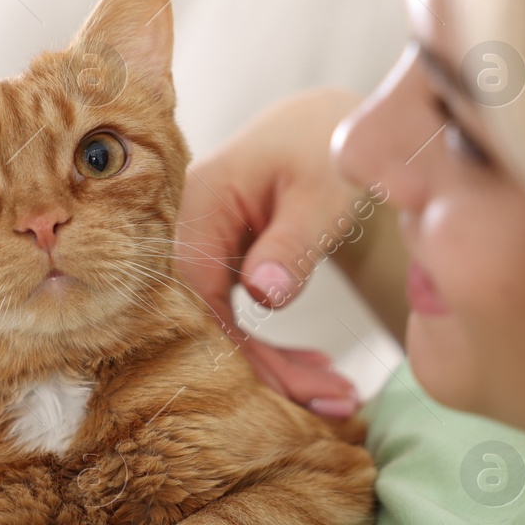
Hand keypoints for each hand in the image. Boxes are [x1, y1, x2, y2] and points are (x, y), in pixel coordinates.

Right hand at [177, 88, 367, 416]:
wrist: (327, 121)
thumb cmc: (326, 145)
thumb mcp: (321, 194)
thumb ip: (293, 243)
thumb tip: (263, 297)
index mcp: (197, 201)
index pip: (198, 292)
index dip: (238, 349)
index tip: (294, 387)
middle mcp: (185, 227)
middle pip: (207, 318)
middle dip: (267, 372)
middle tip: (336, 404)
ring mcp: (200, 247)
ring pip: (223, 326)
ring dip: (277, 368)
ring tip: (340, 397)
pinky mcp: (221, 263)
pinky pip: (235, 318)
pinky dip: (276, 348)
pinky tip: (317, 369)